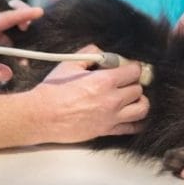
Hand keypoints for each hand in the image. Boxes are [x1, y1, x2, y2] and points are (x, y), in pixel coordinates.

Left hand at [0, 3, 43, 93]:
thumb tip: (5, 71)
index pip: (3, 17)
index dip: (20, 14)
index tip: (38, 12)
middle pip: (11, 10)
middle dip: (25, 13)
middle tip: (34, 25)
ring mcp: (1, 35)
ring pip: (19, 22)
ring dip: (30, 28)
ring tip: (36, 43)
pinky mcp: (8, 44)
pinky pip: (22, 38)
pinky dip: (30, 42)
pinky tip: (32, 55)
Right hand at [33, 45, 148, 142]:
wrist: (41, 116)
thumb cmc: (53, 90)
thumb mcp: (70, 63)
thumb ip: (90, 53)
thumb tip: (103, 53)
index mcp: (104, 81)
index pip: (133, 72)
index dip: (132, 67)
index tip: (128, 67)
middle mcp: (112, 100)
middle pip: (138, 89)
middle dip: (133, 83)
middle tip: (125, 82)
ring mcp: (111, 117)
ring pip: (142, 109)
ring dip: (140, 101)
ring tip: (133, 98)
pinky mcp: (106, 131)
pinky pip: (132, 128)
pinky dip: (137, 121)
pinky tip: (132, 115)